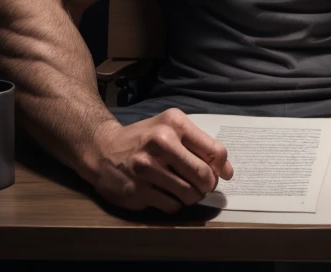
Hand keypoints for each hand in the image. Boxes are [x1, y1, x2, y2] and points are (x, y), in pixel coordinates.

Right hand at [87, 108, 233, 213]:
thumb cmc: (144, 138)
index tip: (222, 173)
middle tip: (202, 184)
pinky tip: (164, 192)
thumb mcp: (170, 129)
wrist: (103, 149)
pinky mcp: (138, 190)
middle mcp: (161, 143)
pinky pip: (172, 206)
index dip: (222, 167)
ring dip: (191, 196)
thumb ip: (199, 145)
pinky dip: (174, 203)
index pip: (214, 151)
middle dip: (208, 185)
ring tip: (182, 187)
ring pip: (190, 194)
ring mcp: (147, 168)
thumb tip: (228, 172)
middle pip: (204, 176)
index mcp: (174, 123)